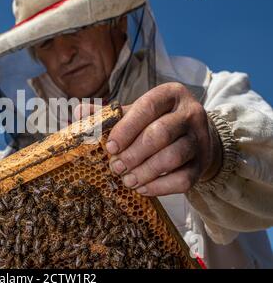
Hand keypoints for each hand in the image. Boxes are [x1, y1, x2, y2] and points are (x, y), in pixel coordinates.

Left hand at [75, 83, 222, 196]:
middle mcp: (190, 113)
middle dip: (134, 153)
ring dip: (145, 171)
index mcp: (170, 94)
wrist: (194, 137)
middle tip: (115, 167)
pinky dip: (160, 187)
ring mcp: (200, 139)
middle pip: (161, 133)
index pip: (147, 107)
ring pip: (173, 157)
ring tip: (127, 180)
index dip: (126, 128)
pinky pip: (184, 179)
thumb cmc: (157, 122)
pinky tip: (142, 188)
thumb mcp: (136, 112)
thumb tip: (79, 111)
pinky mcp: (203, 164)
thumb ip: (110, 113)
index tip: (109, 147)